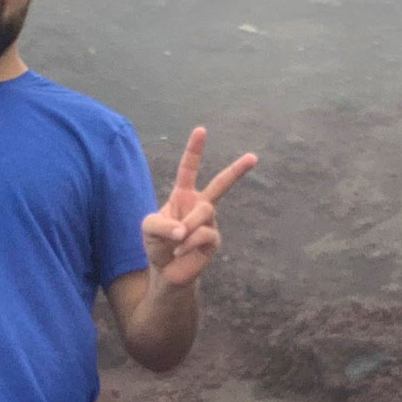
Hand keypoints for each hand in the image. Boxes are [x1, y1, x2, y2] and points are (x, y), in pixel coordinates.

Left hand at [143, 128, 256, 288]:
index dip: (195, 150)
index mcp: (183, 195)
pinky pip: (204, 233)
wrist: (166, 271)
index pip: (189, 168)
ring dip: (187, 225)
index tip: (201, 130)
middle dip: (237, 170)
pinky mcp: (214, 240)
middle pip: (221, 184)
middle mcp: (200, 205)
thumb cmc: (157, 244)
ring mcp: (210, 222)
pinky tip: (181, 251)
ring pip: (205, 212)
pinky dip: (188, 242)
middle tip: (253, 157)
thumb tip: (184, 230)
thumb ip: (161, 223)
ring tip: (177, 240)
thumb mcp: (148, 228)